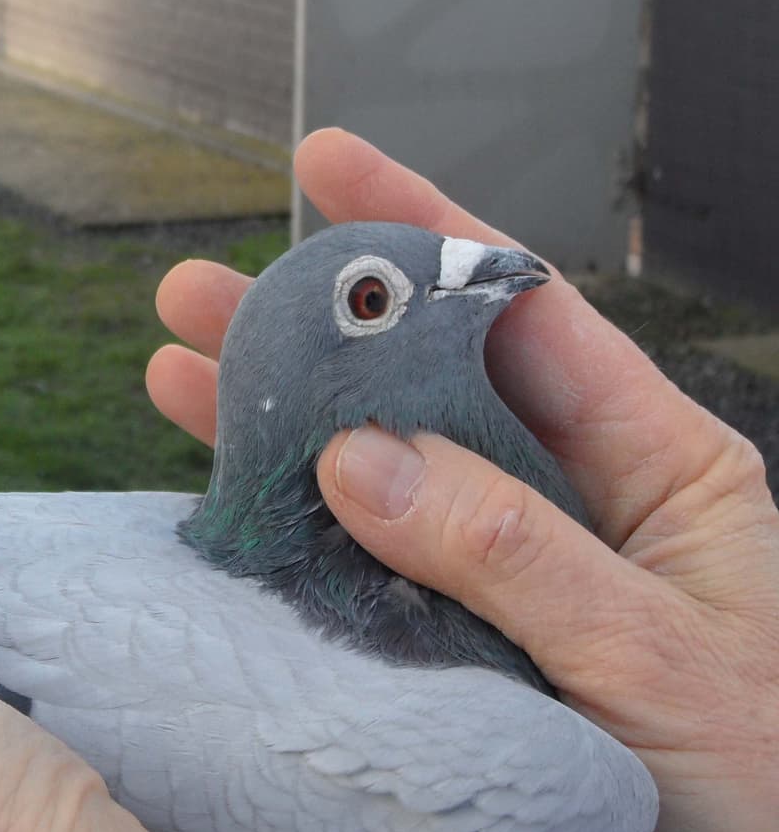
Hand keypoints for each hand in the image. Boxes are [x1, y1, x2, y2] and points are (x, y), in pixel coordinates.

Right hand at [148, 128, 778, 831]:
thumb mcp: (654, 654)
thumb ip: (507, 552)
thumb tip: (359, 457)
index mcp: (654, 466)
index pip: (523, 313)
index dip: (423, 230)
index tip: (328, 166)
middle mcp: (571, 509)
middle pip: (419, 392)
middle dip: (310, 335)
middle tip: (199, 296)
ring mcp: (512, 587)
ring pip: (375, 489)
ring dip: (278, 438)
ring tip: (175, 380)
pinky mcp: (470, 665)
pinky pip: (366, 592)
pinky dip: (293, 557)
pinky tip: (223, 520)